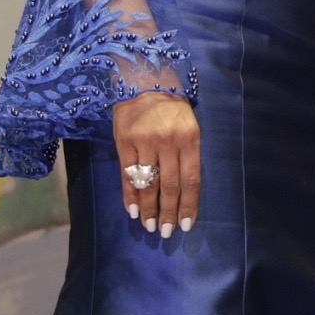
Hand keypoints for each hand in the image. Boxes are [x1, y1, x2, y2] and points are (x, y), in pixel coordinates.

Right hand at [113, 90, 198, 235]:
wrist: (144, 82)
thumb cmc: (171, 109)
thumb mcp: (188, 127)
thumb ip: (187, 156)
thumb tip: (184, 193)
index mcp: (190, 138)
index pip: (191, 179)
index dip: (188, 205)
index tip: (185, 225)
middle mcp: (168, 141)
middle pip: (169, 186)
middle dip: (167, 212)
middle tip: (164, 232)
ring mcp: (145, 142)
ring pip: (148, 184)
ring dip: (148, 209)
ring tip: (149, 226)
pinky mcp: (124, 142)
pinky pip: (128, 175)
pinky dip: (130, 196)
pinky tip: (133, 210)